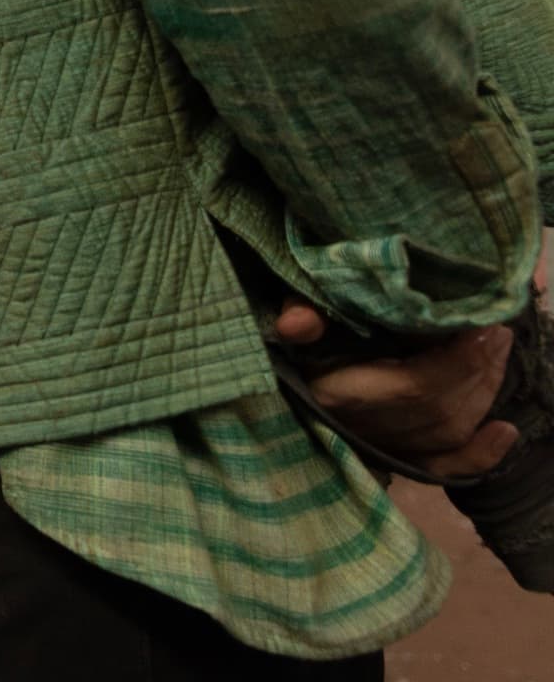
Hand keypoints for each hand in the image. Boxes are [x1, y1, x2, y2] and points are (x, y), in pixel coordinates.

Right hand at [276, 304, 518, 479]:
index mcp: (340, 397)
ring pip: (450, 431)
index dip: (454, 361)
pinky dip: (481, 455)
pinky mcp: (397, 463)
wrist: (282, 408)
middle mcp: (368, 432)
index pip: (413, 387)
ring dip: (484, 392)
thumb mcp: (290, 333)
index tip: (479, 325)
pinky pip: (446, 467)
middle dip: (477, 368)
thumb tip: (299, 320)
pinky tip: (506, 431)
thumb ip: (299, 321)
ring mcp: (386, 451)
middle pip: (440, 408)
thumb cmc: (291, 359)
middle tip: (498, 330)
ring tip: (498, 352)